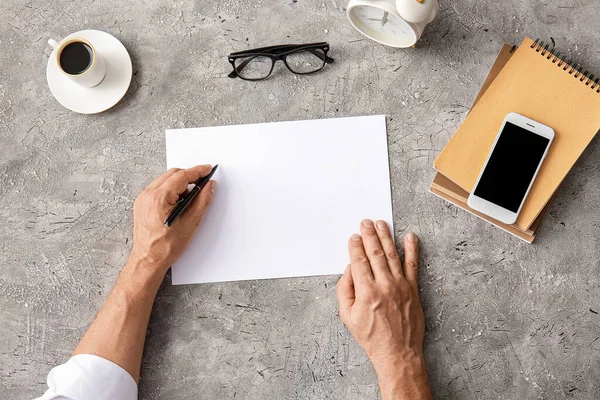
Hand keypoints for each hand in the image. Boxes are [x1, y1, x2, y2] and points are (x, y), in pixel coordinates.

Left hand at [128, 165, 215, 276]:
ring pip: (165, 180)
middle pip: (172, 174)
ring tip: (192, 196)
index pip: (181, 176)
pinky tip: (180, 201)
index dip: (197, 171)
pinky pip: (158, 189)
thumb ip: (202, 200)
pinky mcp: (142, 204)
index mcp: (159, 198)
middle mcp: (148, 195)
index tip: (208, 169)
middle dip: (189, 176)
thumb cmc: (166, 246)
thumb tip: (209, 187)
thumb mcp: (191, 223)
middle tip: (203, 182)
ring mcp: (143, 199)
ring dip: (180, 183)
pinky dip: (171, 190)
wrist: (148, 260)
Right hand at [336, 219, 430, 399]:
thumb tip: (349, 270)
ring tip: (382, 224)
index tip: (354, 237)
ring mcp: (401, 286)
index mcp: (366, 291)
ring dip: (386, 237)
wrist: (397, 352)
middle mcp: (384, 285)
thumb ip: (344, 290)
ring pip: (392, 255)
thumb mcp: (347, 316)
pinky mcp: (413, 290)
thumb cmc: (372, 337)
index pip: (359, 261)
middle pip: (375, 253)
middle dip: (369, 235)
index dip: (355, 246)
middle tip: (366, 223)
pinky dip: (412, 250)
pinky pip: (412, 265)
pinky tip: (409, 238)